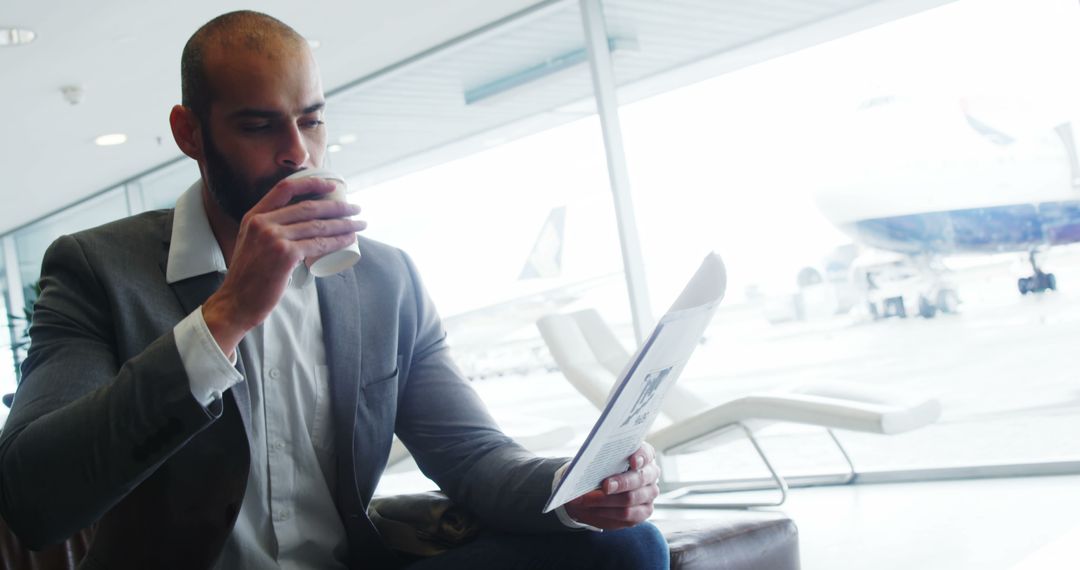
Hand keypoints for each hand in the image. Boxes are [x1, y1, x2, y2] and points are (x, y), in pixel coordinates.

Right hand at [203, 176, 365, 354]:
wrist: (236, 301)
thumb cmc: (248, 276)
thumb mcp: (251, 241)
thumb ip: (267, 229)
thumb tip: (296, 224)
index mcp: (254, 215)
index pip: (286, 188)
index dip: (312, 182)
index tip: (333, 185)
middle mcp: (263, 222)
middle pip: (308, 207)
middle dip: (337, 206)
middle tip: (356, 208)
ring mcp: (273, 238)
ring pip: (317, 225)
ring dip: (344, 224)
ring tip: (359, 224)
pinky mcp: (285, 255)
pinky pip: (318, 244)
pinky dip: (337, 241)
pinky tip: (348, 240)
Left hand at [564, 443, 660, 529]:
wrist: (596, 491)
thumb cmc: (601, 470)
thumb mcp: (599, 462)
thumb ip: (599, 461)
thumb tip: (585, 466)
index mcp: (643, 455)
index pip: (646, 453)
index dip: (640, 457)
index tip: (632, 461)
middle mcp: (650, 474)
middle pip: (639, 478)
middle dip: (621, 482)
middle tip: (605, 485)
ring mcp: (649, 494)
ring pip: (631, 498)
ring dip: (606, 500)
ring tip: (587, 500)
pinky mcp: (643, 511)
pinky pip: (627, 515)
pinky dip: (607, 512)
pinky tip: (593, 509)